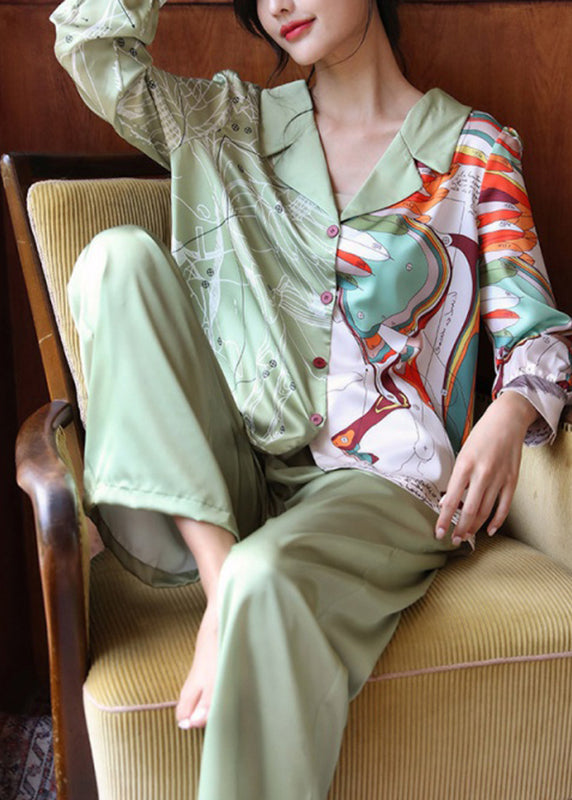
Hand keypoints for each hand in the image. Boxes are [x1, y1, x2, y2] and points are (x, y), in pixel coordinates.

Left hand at [435, 391, 538, 543]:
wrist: (507, 421)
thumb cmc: (481, 436)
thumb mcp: (462, 453)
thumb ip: (456, 478)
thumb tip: (448, 502)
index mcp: (465, 465)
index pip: (451, 500)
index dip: (444, 519)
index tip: (439, 532)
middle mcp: (482, 473)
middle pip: (469, 510)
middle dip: (460, 529)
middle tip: (454, 540)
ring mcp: (499, 478)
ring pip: (485, 511)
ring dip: (475, 527)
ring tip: (467, 536)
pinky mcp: (512, 481)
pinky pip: (504, 507)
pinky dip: (496, 521)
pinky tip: (489, 529)